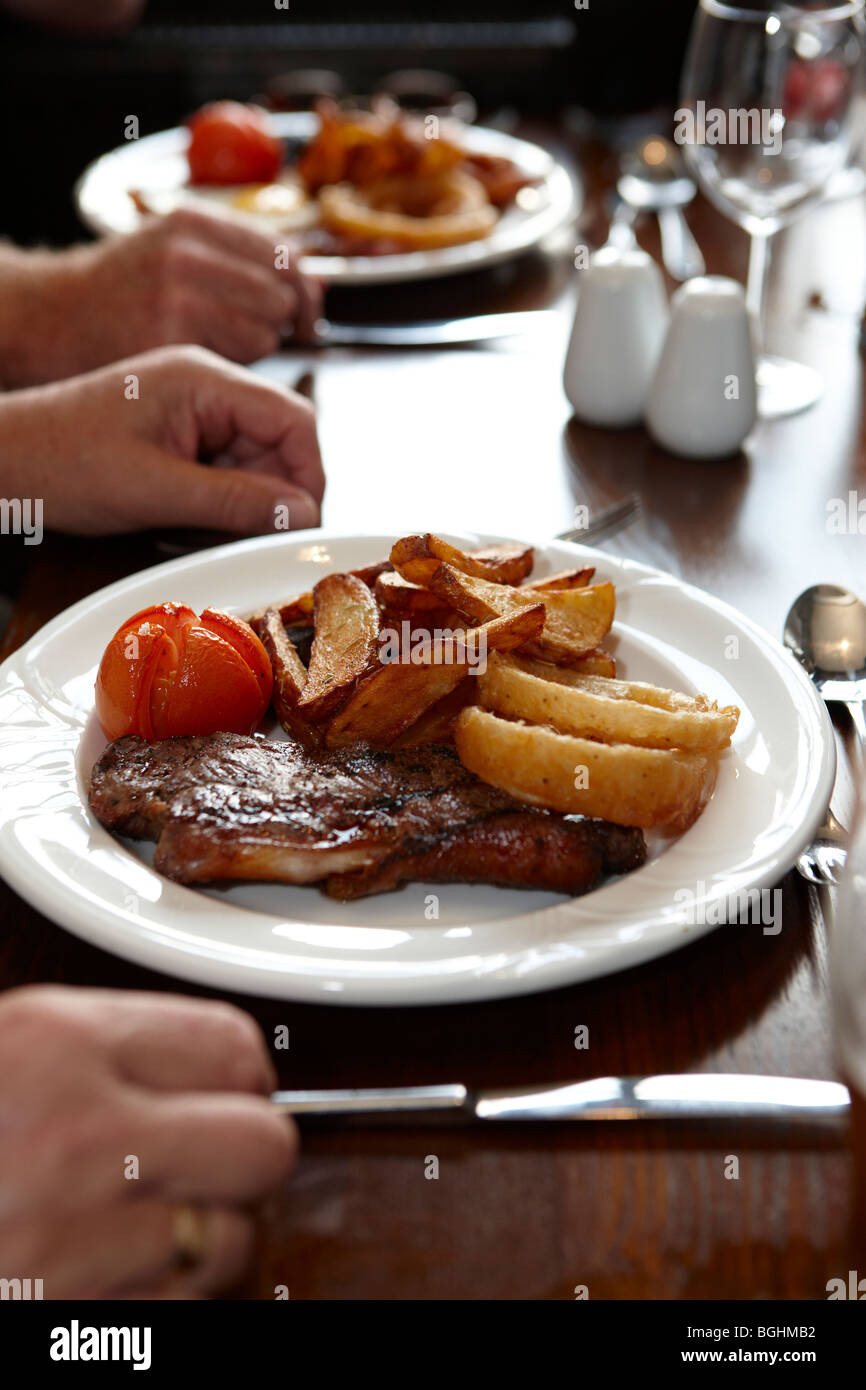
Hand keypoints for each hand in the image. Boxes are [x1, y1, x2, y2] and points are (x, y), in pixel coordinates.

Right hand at [0, 208, 322, 386]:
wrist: (57, 318)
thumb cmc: (124, 291)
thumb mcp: (177, 249)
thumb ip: (243, 260)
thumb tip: (317, 285)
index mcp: (193, 222)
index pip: (284, 253)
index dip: (303, 290)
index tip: (306, 315)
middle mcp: (188, 253)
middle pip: (281, 296)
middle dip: (277, 322)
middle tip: (247, 335)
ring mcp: (179, 297)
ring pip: (267, 332)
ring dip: (255, 348)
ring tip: (215, 343)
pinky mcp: (174, 340)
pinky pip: (241, 360)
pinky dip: (233, 367)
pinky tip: (202, 358)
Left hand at [0, 345, 324, 534]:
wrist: (5, 459)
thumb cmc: (64, 462)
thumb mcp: (157, 491)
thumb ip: (237, 501)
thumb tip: (303, 513)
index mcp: (206, 379)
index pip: (294, 418)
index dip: (308, 474)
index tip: (302, 524)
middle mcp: (207, 385)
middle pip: (278, 441)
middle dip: (270, 494)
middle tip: (243, 536)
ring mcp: (193, 408)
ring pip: (253, 460)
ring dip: (241, 502)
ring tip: (197, 526)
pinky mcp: (180, 433)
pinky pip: (224, 469)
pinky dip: (216, 502)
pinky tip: (184, 519)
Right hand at [0, 985, 295, 1298]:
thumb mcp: (3, 1050)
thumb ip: (97, 1049)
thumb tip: (196, 1067)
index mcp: (59, 1046)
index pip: (232, 1044)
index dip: (244, 1074)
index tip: (235, 1093)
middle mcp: (81, 1137)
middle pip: (263, 1144)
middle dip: (245, 1156)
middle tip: (207, 1163)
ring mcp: (77, 1239)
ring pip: (233, 1241)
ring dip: (204, 1238)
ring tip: (146, 1225)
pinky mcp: (76, 1320)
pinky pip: (186, 1309)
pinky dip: (165, 1297)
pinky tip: (117, 1273)